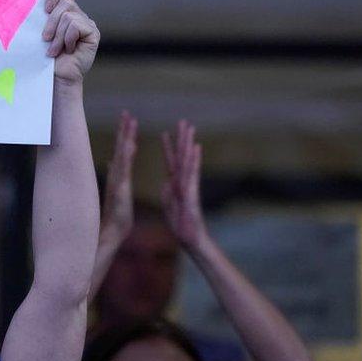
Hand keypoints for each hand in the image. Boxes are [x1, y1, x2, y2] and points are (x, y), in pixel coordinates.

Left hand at [42, 0, 99, 87]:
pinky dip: (66, 39)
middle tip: (45, 38)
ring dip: (57, 35)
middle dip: (51, 22)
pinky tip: (67, 51)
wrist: (55, 78)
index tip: (45, 9)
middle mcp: (78, 15)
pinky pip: (76, 26)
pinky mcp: (93, 33)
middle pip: (65, 2)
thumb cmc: (43, 57)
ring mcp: (87, 24)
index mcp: (65, 11)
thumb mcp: (39, 32)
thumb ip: (41, 16)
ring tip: (54, 50)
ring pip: (68, 16)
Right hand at [101, 111, 137, 242]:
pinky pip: (124, 169)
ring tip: (129, 122)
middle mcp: (116, 177)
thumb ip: (114, 177)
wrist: (110, 235)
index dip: (124, 136)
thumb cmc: (114, 219)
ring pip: (122, 156)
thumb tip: (111, 162)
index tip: (127, 120)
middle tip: (126, 113)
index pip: (121, 153)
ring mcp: (117, 182)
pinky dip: (127, 156)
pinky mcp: (120, 190)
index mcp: (118, 178)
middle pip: (120, 150)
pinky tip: (130, 144)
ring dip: (125, 138)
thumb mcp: (117, 194)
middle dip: (123, 131)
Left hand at [161, 120, 206, 247]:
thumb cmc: (181, 224)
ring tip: (190, 129)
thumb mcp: (170, 205)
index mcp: (175, 185)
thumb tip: (168, 182)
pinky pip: (191, 175)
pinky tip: (196, 149)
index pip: (171, 163)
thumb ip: (169, 192)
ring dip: (188, 144)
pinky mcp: (191, 193)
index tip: (166, 133)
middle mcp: (183, 182)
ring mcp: (189, 186)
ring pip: (188, 162)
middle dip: (182, 139)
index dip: (168, 148)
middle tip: (183, 121)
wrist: (190, 239)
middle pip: (182, 157)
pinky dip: (193, 161)